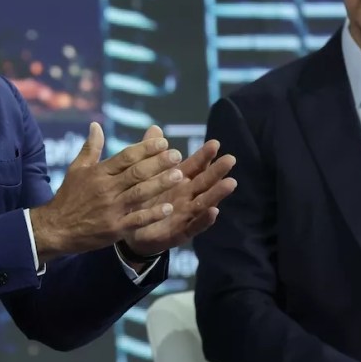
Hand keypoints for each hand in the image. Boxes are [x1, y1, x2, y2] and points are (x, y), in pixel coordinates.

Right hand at [30, 122, 182, 261]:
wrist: (55, 228)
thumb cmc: (68, 197)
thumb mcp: (76, 169)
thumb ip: (90, 148)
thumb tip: (96, 125)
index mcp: (98, 173)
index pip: (125, 156)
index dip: (145, 148)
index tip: (163, 141)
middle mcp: (106, 189)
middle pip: (136, 173)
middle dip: (158, 163)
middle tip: (177, 154)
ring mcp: (111, 209)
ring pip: (139, 194)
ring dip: (160, 184)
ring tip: (178, 175)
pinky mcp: (114, 228)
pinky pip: (137, 220)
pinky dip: (152, 214)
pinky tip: (168, 207)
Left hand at [121, 128, 236, 257]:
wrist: (129, 230)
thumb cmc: (142, 200)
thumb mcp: (145, 176)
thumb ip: (151, 154)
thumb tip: (155, 129)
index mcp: (179, 181)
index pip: (195, 166)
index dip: (204, 156)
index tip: (214, 143)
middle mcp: (187, 197)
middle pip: (205, 182)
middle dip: (217, 171)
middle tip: (231, 159)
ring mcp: (186, 215)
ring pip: (205, 202)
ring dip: (218, 193)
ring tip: (230, 183)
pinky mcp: (180, 232)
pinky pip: (194, 226)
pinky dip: (204, 220)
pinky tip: (214, 212)